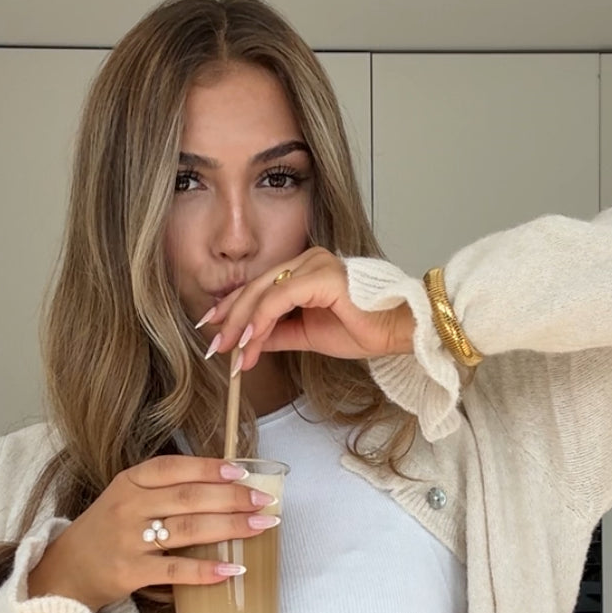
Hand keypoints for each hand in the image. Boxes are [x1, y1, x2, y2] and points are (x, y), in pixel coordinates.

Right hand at [25, 455, 279, 612]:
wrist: (63, 572)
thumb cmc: (105, 534)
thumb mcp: (125, 500)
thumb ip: (163, 492)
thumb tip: (222, 488)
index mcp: (129, 482)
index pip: (174, 468)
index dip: (209, 468)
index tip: (242, 471)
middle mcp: (128, 506)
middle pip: (189, 498)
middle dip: (232, 497)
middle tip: (265, 502)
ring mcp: (128, 540)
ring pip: (187, 529)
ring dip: (230, 527)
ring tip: (260, 527)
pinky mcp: (129, 572)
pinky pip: (175, 569)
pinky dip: (206, 570)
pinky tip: (232, 570)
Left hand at [197, 247, 415, 373]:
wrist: (397, 331)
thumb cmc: (364, 329)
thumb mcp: (307, 335)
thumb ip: (277, 334)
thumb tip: (249, 343)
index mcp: (305, 270)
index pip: (259, 287)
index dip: (233, 309)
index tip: (214, 332)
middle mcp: (308, 260)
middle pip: (255, 287)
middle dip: (231, 319)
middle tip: (215, 346)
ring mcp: (314, 264)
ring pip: (263, 292)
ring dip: (243, 325)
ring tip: (232, 352)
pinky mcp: (320, 275)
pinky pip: (279, 298)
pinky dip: (261, 320)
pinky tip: (250, 340)